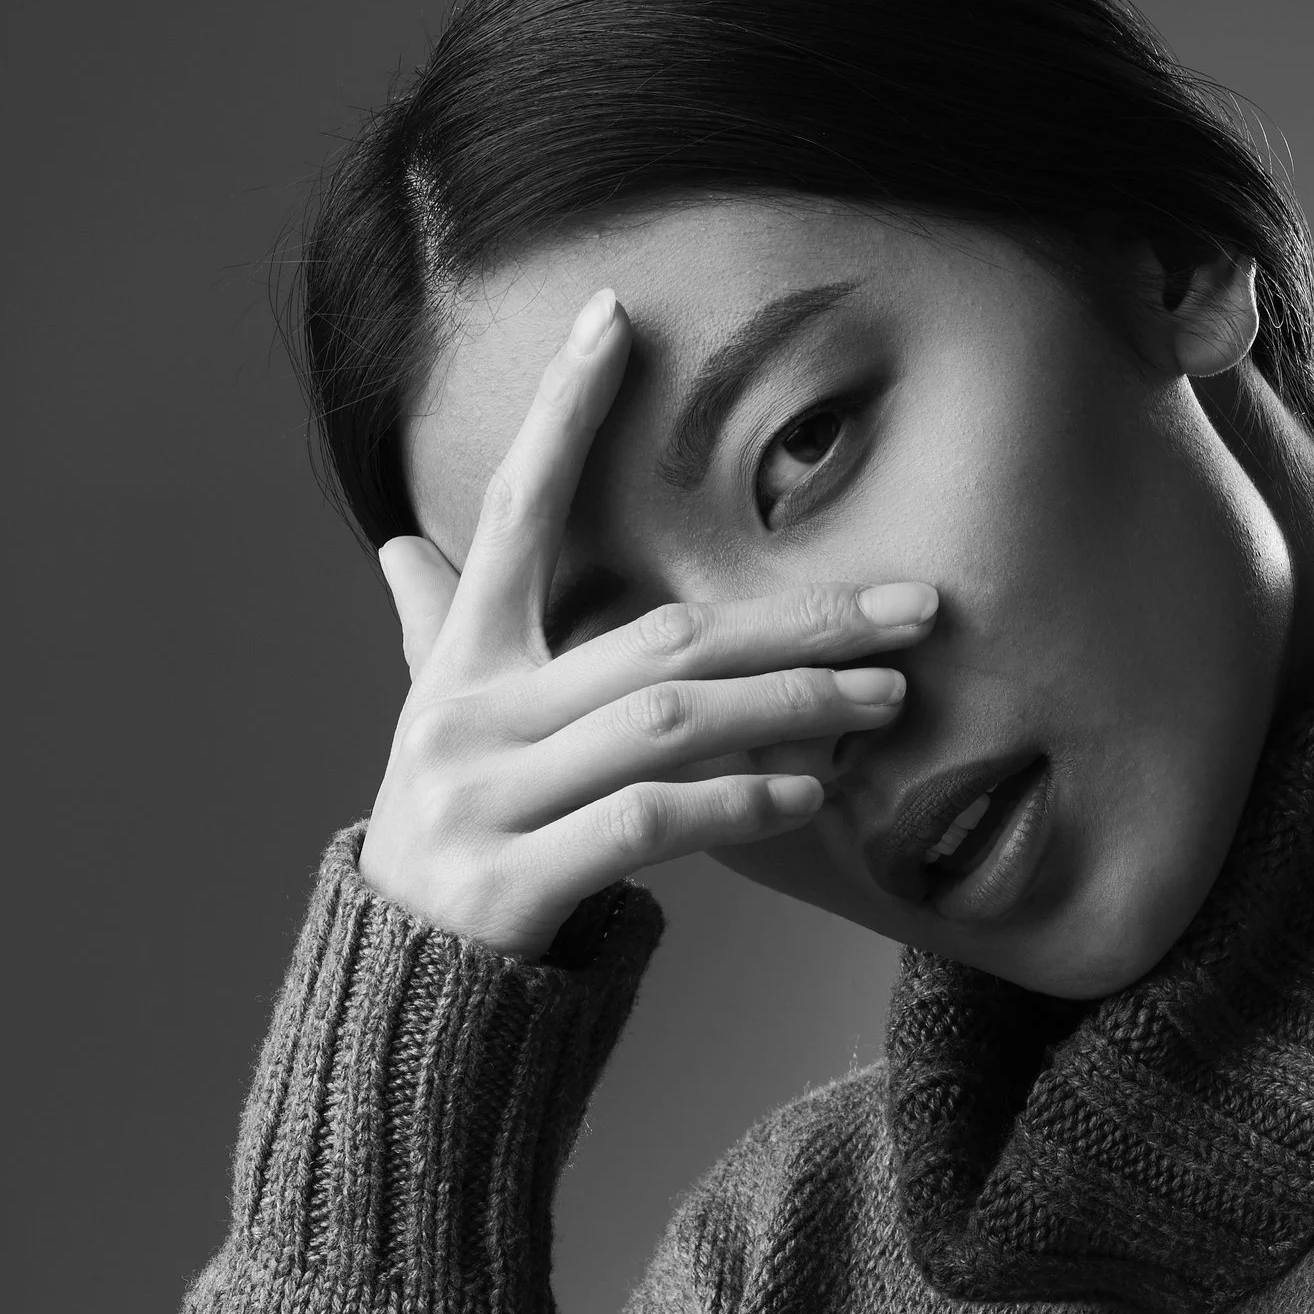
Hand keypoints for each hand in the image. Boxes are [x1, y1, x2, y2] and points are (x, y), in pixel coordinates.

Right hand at [360, 285, 936, 958]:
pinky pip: (648, 823)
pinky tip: (809, 794)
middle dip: (796, 620)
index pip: (513, 512)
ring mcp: (487, 800)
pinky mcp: (512, 881)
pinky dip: (737, 803)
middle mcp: (469, 717)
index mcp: (459, 662)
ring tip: (887, 703)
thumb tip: (401, 545)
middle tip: (911, 609)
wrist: (405, 996)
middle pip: (659, 636)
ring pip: (668, 723)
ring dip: (794, 708)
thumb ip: (432, 634)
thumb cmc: (453, 849)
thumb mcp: (441, 733)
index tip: (618, 317)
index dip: (562, 415)